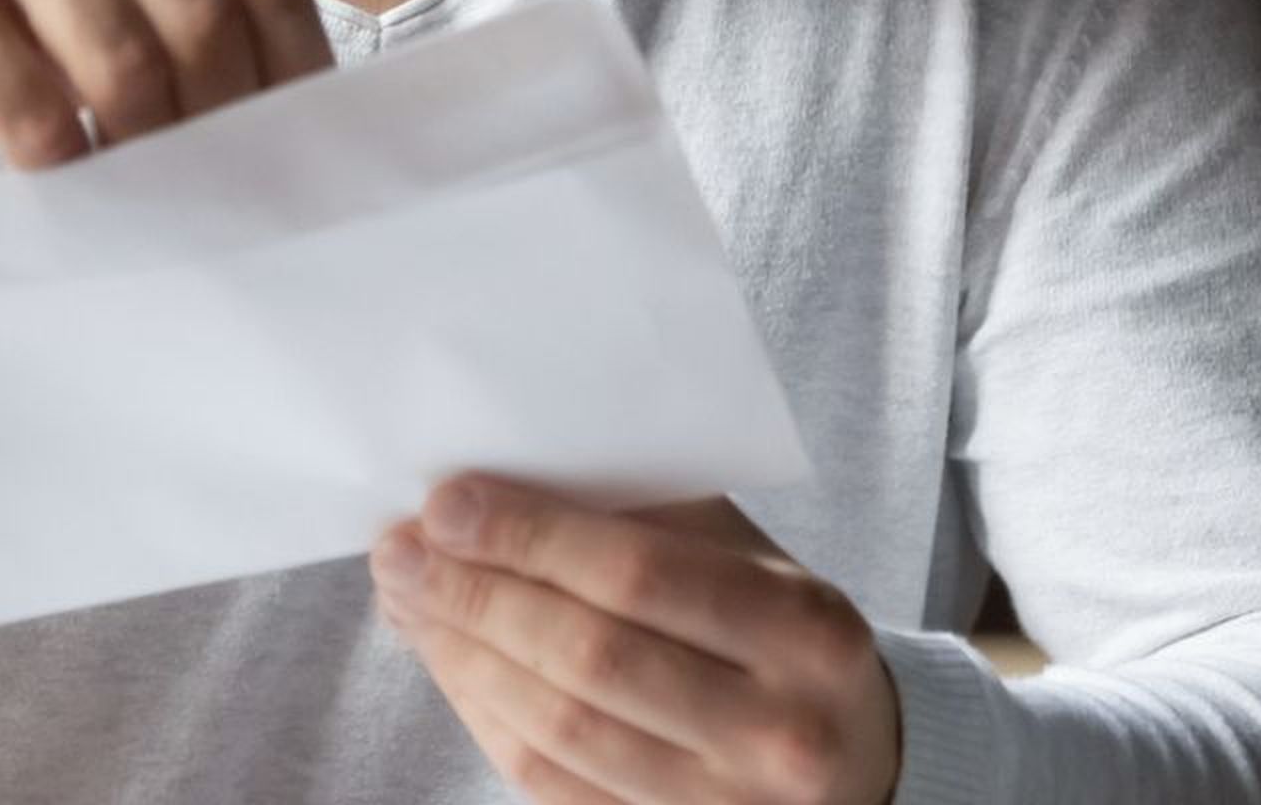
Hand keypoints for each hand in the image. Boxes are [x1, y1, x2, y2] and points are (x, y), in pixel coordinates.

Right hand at [0, 0, 334, 166]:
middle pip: (207, 22)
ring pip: (131, 71)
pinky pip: (36, 115)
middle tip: (233, 195)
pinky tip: (71, 192)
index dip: (295, 70)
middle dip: (230, 127)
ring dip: (154, 157)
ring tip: (156, 198)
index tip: (303, 143)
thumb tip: (274, 95)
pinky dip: (69, 170)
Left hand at [372, 476, 902, 804]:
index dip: (528, 537)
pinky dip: (485, 716)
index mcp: (803, 629)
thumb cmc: (779, 630)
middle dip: (474, 596)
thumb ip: (645, 513)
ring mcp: (727, 803)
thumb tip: (497, 486)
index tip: (445, 503)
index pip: (638, 574)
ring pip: (558, 730)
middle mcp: (777, 729)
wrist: (860, 755)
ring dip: (462, 657)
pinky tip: (450, 663)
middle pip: (587, 656)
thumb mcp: (747, 555)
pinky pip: (551, 784)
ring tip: (408, 601)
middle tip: (400, 551)